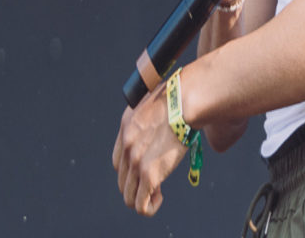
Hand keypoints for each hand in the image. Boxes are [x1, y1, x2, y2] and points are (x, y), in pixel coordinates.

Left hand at [112, 83, 186, 215]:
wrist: (185, 100)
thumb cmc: (180, 96)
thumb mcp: (158, 100)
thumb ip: (156, 114)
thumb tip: (168, 117)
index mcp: (126, 126)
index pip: (119, 161)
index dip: (131, 170)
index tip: (146, 169)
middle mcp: (127, 144)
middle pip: (123, 179)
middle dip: (137, 184)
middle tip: (156, 180)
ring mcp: (136, 161)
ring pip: (129, 196)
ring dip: (142, 198)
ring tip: (158, 192)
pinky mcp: (149, 174)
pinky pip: (141, 205)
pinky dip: (149, 207)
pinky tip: (159, 198)